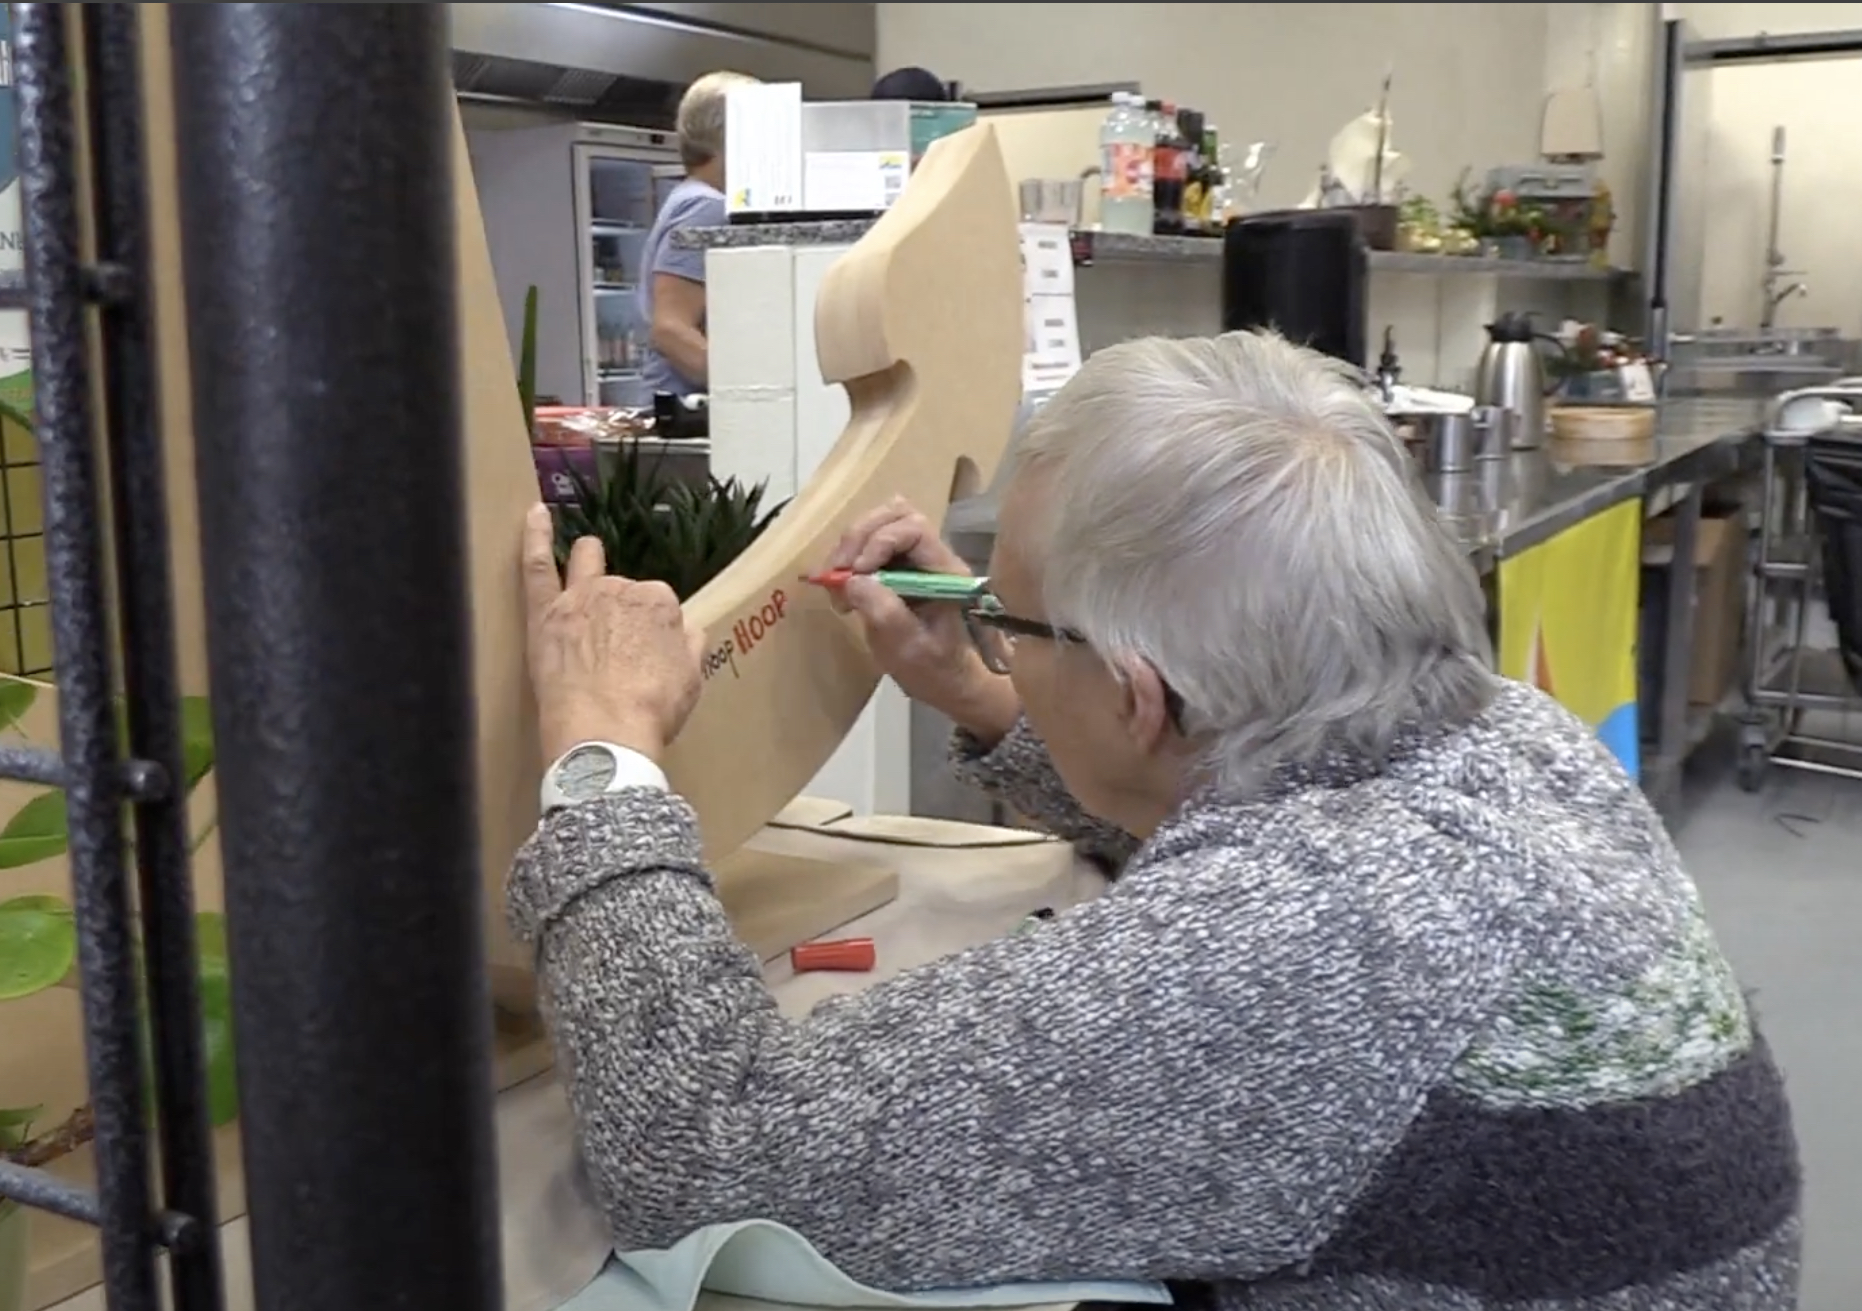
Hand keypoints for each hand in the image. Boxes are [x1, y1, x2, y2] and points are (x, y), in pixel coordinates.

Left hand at [522, 505, 707, 767]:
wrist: (604, 733)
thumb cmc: (651, 711)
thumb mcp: (691, 680)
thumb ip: (690, 646)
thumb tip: (689, 630)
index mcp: (660, 603)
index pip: (659, 606)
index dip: (656, 628)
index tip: (651, 652)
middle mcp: (622, 589)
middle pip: (624, 589)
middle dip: (625, 607)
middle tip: (621, 644)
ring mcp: (581, 596)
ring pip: (586, 563)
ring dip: (589, 555)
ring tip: (588, 552)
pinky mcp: (545, 612)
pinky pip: (538, 564)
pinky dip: (536, 536)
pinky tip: (536, 513)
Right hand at [823, 497, 1017, 740]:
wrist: (946, 682)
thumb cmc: (934, 669)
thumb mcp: (908, 648)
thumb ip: (885, 612)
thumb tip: (852, 580)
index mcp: (945, 571)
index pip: (914, 529)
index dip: (880, 541)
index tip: (857, 572)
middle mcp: (932, 556)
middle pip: (895, 514)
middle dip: (859, 536)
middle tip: (838, 572)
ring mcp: (913, 559)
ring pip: (879, 523)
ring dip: (851, 545)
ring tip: (836, 580)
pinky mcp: (896, 567)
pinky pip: (868, 544)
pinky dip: (848, 557)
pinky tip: (840, 585)